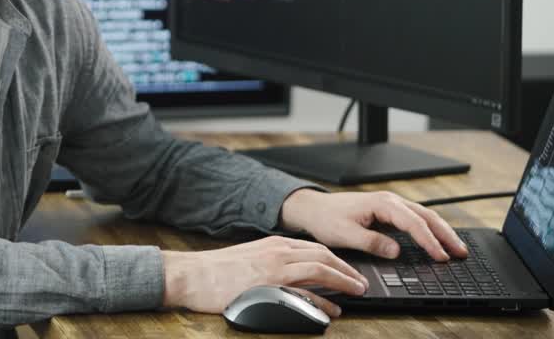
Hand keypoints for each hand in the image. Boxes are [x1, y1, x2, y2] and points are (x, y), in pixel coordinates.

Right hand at [161, 235, 367, 317]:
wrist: (192, 275)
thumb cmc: (216, 271)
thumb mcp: (251, 259)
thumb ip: (274, 264)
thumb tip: (295, 279)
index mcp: (274, 244)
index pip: (315, 248)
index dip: (337, 260)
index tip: (349, 271)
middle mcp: (278, 252)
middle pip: (323, 256)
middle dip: (347, 270)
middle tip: (361, 282)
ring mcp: (274, 268)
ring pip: (319, 270)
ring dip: (343, 281)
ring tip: (356, 292)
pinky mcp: (269, 285)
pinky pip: (304, 292)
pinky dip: (322, 300)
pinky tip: (332, 310)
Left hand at [280, 189, 468, 261]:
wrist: (314, 208)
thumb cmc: (327, 218)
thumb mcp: (345, 234)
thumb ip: (372, 242)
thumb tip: (396, 251)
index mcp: (382, 204)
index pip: (413, 222)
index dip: (429, 241)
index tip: (440, 256)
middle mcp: (390, 201)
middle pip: (426, 216)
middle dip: (445, 234)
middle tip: (461, 252)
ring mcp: (391, 205)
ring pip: (424, 216)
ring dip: (441, 231)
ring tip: (456, 248)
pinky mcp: (389, 212)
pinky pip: (415, 219)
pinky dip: (430, 229)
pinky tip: (437, 239)